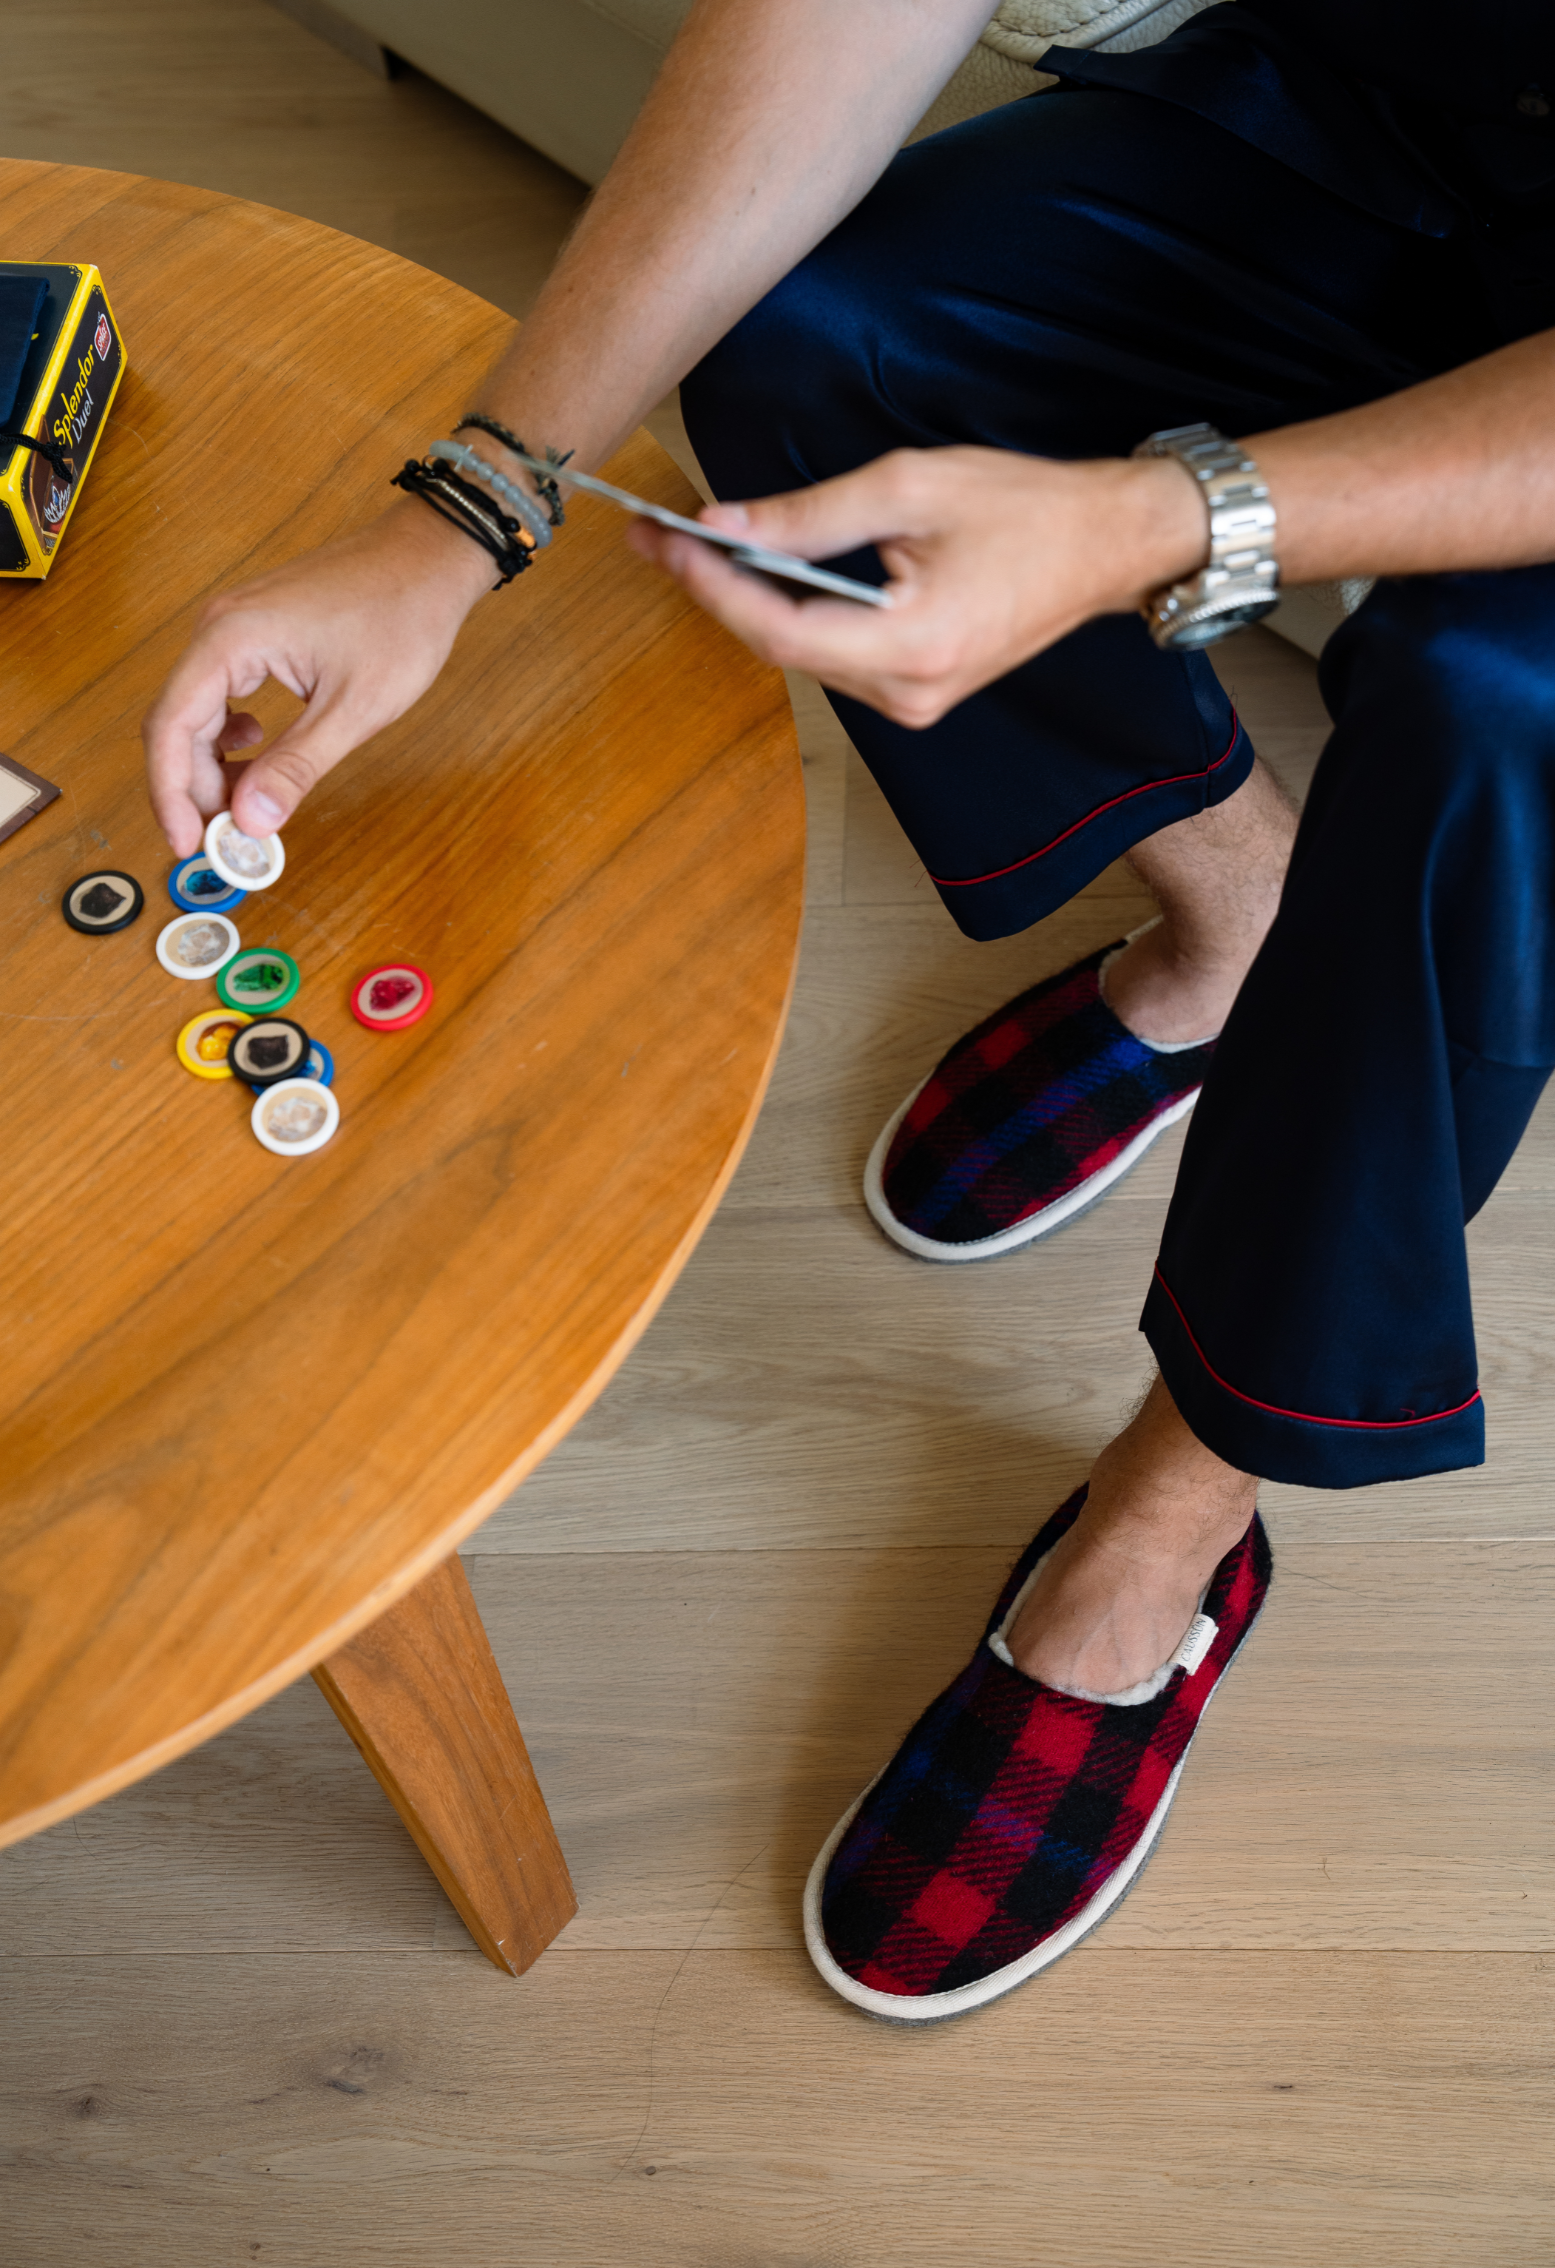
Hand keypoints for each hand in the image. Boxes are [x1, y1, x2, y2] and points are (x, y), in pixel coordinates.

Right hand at [142, 498, 493, 855]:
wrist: (429, 559)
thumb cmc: (401, 617)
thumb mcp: (353, 709)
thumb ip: (296, 766)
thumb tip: (251, 820)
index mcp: (230, 639)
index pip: (170, 727)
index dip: (170, 794)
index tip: (186, 843)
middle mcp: (219, 628)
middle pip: (176, 723)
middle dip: (193, 787)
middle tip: (222, 837)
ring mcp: (234, 627)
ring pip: (196, 710)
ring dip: (212, 765)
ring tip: (245, 806)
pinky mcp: (254, 633)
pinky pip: (221, 692)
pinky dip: (231, 735)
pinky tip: (261, 750)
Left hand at [628, 445, 1204, 725]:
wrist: (1107, 546)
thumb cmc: (1027, 508)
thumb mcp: (910, 487)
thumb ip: (810, 515)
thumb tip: (724, 526)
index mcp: (911, 647)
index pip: (778, 628)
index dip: (712, 585)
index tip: (665, 539)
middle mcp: (907, 694)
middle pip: (781, 648)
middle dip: (716, 591)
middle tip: (658, 536)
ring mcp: (913, 703)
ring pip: (802, 656)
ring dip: (750, 603)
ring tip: (696, 550)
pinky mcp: (916, 692)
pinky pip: (833, 657)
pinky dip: (794, 615)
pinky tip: (762, 574)